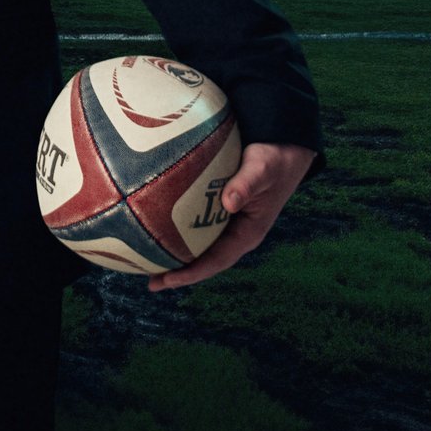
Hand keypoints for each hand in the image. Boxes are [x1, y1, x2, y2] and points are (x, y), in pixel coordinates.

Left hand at [148, 141, 315, 291]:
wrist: (284, 148)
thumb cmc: (275, 159)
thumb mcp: (263, 169)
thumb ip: (247, 184)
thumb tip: (229, 202)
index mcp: (248, 233)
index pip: (217, 261)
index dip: (192, 273)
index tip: (168, 281)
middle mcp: (236, 232)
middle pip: (204, 258)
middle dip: (178, 271)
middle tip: (150, 282)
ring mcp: (227, 221)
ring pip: (198, 242)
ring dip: (175, 251)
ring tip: (147, 259)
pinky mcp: (218, 206)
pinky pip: (195, 222)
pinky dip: (176, 227)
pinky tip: (155, 223)